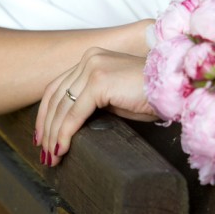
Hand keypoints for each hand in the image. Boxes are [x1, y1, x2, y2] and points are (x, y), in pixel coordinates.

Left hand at [35, 46, 157, 166]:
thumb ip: (93, 100)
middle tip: (44, 152)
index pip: (59, 86)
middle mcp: (90, 57)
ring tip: (52, 156)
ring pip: (62, 107)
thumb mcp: (114, 96)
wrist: (172, 88)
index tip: (42, 135)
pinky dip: (65, 133)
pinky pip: (74, 114)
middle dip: (46, 127)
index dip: (46, 113)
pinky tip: (62, 149)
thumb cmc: (149, 96)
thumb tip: (69, 124)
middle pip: (56, 96)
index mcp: (93, 57)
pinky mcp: (99, 81)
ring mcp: (93, 66)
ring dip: (53, 135)